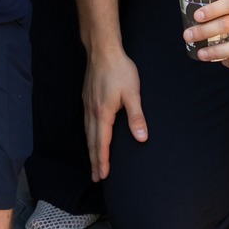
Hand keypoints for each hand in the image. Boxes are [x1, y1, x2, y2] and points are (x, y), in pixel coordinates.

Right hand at [82, 46, 145, 181]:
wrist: (103, 50)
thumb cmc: (120, 70)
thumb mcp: (133, 93)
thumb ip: (136, 117)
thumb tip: (142, 138)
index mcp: (103, 113)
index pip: (102, 143)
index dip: (103, 160)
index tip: (103, 175)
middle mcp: (92, 111)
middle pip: (92, 141)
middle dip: (95, 161)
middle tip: (96, 178)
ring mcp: (87, 105)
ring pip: (87, 133)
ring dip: (90, 150)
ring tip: (93, 163)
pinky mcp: (87, 98)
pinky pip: (86, 124)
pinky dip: (88, 137)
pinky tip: (91, 137)